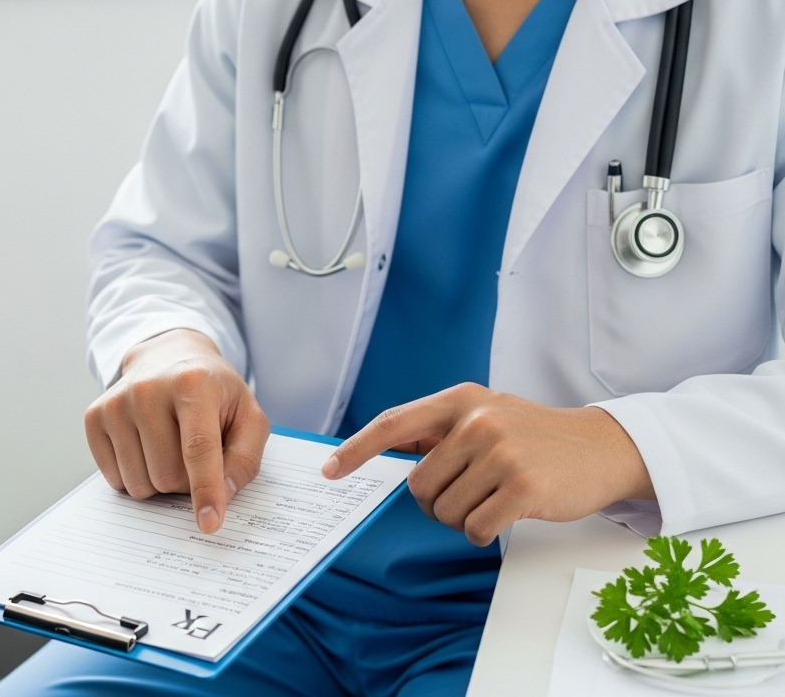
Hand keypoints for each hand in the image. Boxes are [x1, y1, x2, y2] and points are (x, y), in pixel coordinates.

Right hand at [84, 329, 270, 533]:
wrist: (168, 356)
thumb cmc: (213, 393)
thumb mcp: (247, 416)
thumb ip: (245, 458)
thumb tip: (223, 496)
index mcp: (193, 384)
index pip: (198, 449)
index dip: (206, 490)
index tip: (210, 523)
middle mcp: (148, 390)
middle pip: (167, 476)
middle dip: (186, 483)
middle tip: (194, 456)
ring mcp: (116, 403)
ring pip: (138, 483)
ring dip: (159, 482)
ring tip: (169, 448)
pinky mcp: (95, 417)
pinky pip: (114, 479)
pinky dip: (134, 476)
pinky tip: (145, 446)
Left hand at [321, 384, 655, 546]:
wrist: (603, 447)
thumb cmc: (535, 436)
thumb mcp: (486, 414)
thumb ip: (441, 430)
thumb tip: (390, 456)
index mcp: (460, 400)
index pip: (394, 424)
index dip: (356, 449)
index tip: (330, 470)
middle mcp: (477, 421)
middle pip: (418, 485)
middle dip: (435, 503)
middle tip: (468, 495)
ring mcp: (500, 453)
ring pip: (445, 511)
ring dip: (463, 518)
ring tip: (493, 499)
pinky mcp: (522, 487)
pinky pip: (475, 528)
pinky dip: (484, 532)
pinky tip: (507, 514)